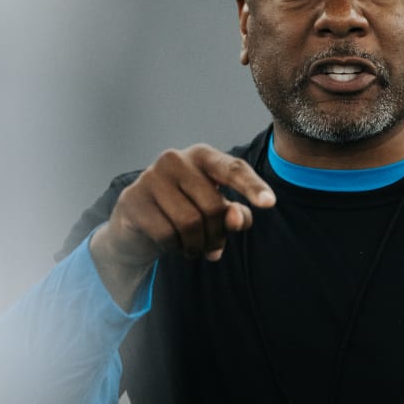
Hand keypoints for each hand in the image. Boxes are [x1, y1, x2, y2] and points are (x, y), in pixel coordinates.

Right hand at [89, 145, 274, 302]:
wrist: (136, 227)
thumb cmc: (184, 213)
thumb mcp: (215, 213)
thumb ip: (234, 214)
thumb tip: (237, 219)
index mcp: (201, 155)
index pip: (233, 169)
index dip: (253, 187)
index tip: (269, 204)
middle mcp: (175, 159)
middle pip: (213, 206)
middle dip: (218, 235)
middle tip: (214, 246)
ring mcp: (150, 177)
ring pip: (191, 223)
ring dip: (197, 245)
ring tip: (194, 247)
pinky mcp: (133, 200)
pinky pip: (167, 235)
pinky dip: (175, 248)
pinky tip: (172, 245)